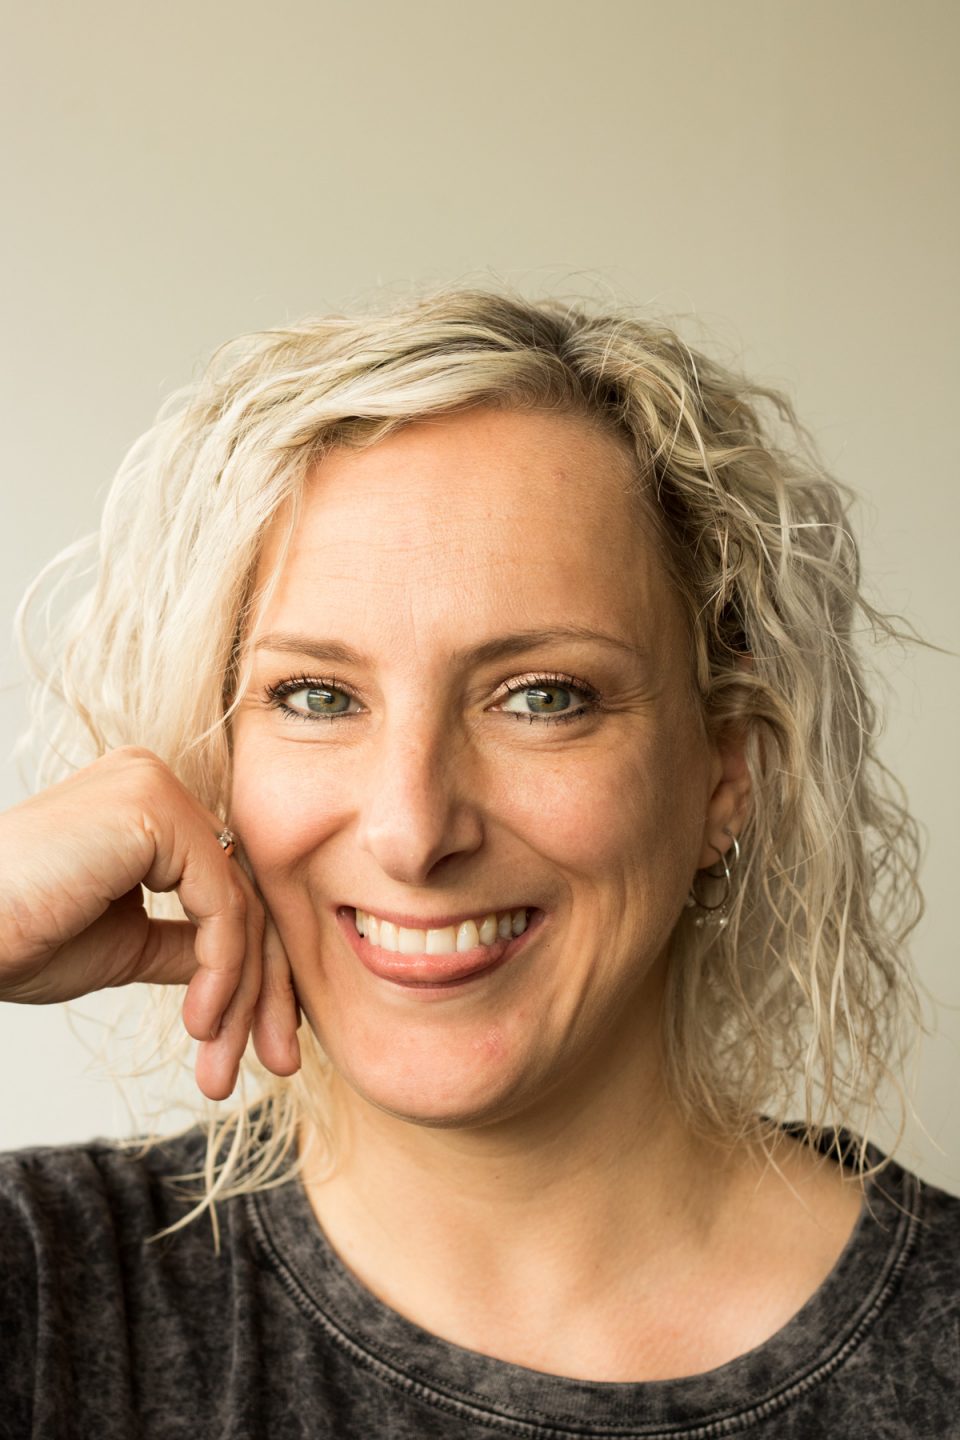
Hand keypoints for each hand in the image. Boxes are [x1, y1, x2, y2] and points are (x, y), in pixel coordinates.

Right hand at [0, 747, 300, 1099]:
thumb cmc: (16, 938)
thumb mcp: (124, 944)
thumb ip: (184, 942)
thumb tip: (241, 966)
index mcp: (143, 804)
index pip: (224, 885)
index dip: (250, 965)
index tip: (260, 1037)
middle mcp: (154, 782)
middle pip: (241, 891)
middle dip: (263, 985)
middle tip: (278, 1060)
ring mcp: (155, 788)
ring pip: (238, 903)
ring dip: (242, 993)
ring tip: (220, 1063)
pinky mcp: (154, 809)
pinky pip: (220, 901)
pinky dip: (223, 969)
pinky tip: (201, 1022)